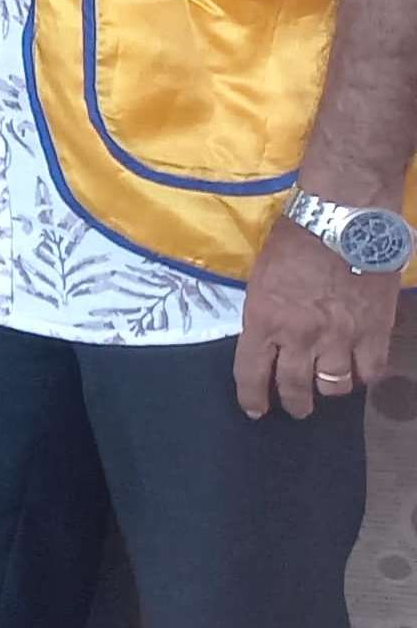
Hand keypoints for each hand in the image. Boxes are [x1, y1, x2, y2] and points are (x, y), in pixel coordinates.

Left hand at [236, 214, 401, 418]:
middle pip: (295, 386)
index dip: (252, 397)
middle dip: (295, 402)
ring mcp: (340, 336)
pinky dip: (365, 375)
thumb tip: (271, 337)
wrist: (343, 218)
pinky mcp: (375, 330)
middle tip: (298, 407)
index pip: (252, 373)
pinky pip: (371, 370)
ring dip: (330, 389)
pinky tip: (360, 369)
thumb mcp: (262, 278)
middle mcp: (300, 336)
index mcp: (264, 320)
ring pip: (335, 385)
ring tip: (329, 386)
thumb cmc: (296, 238)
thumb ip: (266, 313)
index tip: (256, 409)